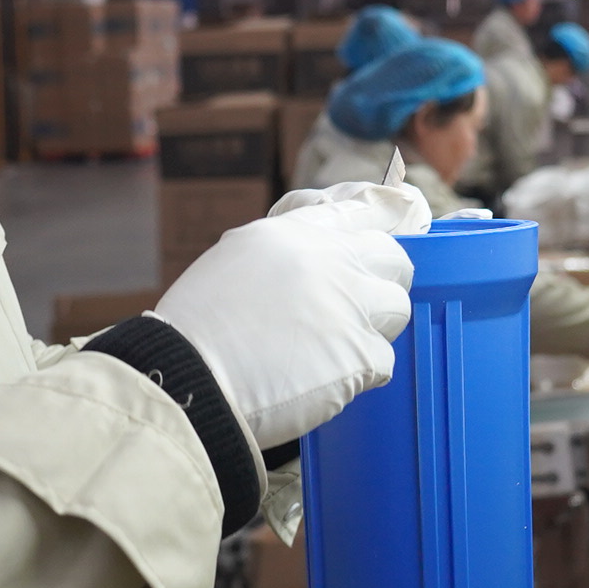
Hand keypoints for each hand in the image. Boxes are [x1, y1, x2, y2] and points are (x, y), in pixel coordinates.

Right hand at [156, 181, 429, 448]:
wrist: (188, 377)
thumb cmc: (198, 328)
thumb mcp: (236, 258)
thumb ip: (286, 251)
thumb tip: (319, 256)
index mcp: (297, 231)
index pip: (366, 208)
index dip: (389, 218)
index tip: (400, 225)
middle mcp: (331, 259)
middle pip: (394, 258)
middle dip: (381, 281)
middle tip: (354, 307)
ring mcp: (351, 305)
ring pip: (398, 306)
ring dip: (375, 327)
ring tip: (335, 347)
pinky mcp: (360, 355)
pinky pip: (383, 361)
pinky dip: (359, 374)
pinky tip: (323, 379)